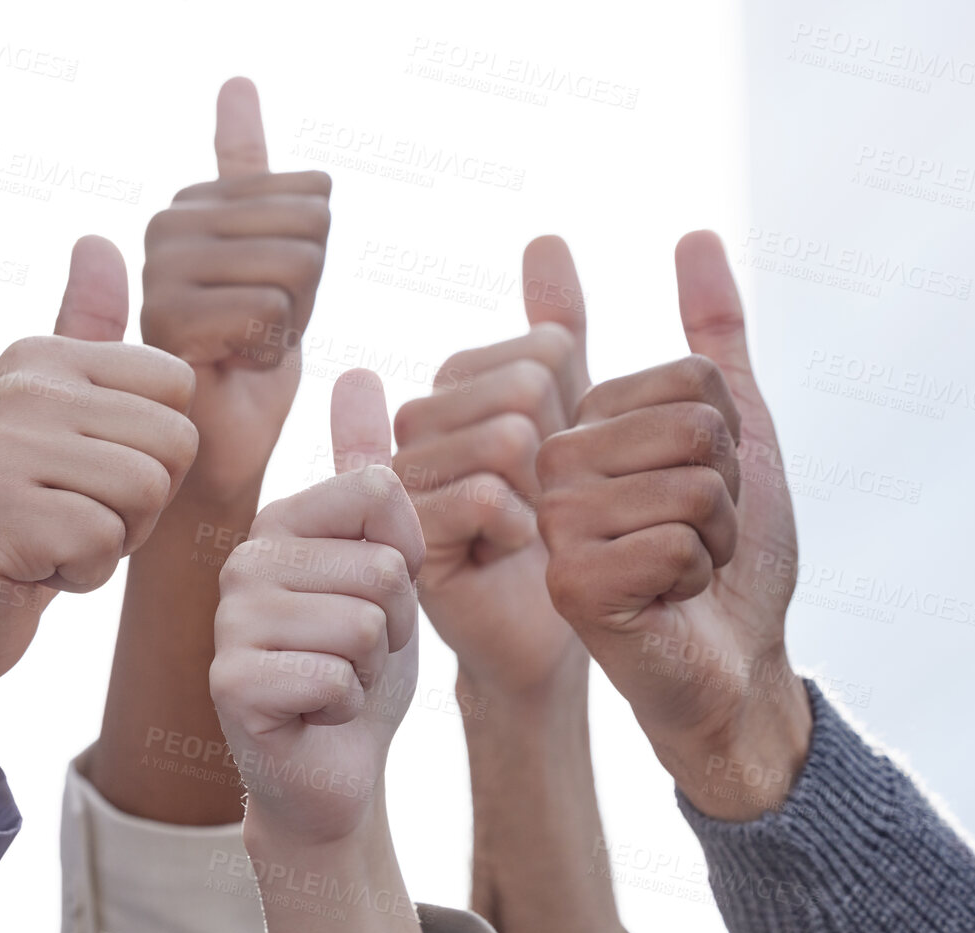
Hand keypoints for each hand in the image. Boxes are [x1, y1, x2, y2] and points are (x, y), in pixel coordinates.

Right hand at [0, 237, 197, 811]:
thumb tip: (98, 238)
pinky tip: (35, 570)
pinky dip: (85, 573)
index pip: (178, 387)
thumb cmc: (18, 517)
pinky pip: (106, 542)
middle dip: (144, 502)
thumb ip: (85, 336)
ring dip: (116, 539)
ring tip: (55, 539)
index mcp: (39, 356)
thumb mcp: (56, 418)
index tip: (94, 474)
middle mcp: (17, 388)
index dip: (158, 450)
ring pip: (146, 491)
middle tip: (74, 516)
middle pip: (174, 441)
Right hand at [141, 76, 332, 503]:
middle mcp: (165, 230)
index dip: (313, 265)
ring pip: (292, 269)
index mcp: (192, 209)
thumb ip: (254, 183)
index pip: (308, 197)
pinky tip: (230, 375)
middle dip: (306, 297)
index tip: (267, 311)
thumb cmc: (245, 374)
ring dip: (288, 330)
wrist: (211, 462)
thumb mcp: (274, 269)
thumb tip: (236, 83)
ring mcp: (159, 273)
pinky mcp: (165, 321)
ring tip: (241, 359)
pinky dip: (268, 356)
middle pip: (307, 228)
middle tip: (257, 341)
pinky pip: (268, 310)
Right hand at [211, 370, 423, 845]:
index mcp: (280, 520)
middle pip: (383, 566)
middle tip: (357, 653)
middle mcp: (244, 560)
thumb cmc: (360, 664)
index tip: (378, 596)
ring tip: (337, 678)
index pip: (384, 494)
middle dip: (395, 624)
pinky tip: (315, 714)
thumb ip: (370, 476)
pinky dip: (346, 706)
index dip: (409, 560)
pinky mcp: (231, 683)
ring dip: (372, 668)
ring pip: (366, 622)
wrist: (333, 770)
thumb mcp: (384, 562)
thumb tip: (358, 370)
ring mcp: (230, 621)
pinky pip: (335, 675)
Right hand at [392, 236, 591, 695]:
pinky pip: (483, 495)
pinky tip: (509, 556)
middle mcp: (413, 428)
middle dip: (562, 456)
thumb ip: (555, 333)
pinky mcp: (402, 538)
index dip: (574, 410)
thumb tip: (545, 239)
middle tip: (545, 508)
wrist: (544, 651)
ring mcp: (400, 481)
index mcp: (449, 395)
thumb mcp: (568, 425)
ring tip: (527, 535)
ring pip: (505, 438)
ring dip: (545, 500)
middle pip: (522, 388)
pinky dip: (518, 530)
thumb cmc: (564, 542)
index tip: (558, 466)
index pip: (539, 351)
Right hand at [536, 231, 810, 820]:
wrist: (732, 661)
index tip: (693, 484)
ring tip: (681, 567)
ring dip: (717, 534)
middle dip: (724, 487)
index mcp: (573, 420)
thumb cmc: (729, 556)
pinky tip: (666, 603)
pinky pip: (674, 541)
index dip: (720, 434)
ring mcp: (551, 524)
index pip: (683, 377)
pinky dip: (697, 575)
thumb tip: (696, 235)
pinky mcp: (568, 582)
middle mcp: (547, 465)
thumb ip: (711, 336)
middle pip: (687, 424)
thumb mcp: (732, 431)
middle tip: (692, 535)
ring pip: (687, 481)